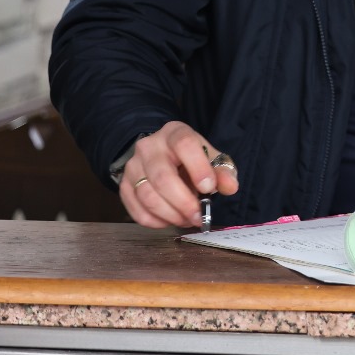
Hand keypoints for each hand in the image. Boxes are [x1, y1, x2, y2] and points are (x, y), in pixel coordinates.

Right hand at [117, 120, 239, 228]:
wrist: (162, 156)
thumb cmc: (190, 158)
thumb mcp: (211, 158)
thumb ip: (223, 171)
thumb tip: (230, 187)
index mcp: (175, 133)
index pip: (184, 144)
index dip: (198, 168)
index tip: (209, 188)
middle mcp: (149, 147)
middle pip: (162, 177)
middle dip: (183, 202)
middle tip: (198, 216)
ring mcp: (133, 166)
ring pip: (147, 195)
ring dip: (170, 214)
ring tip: (187, 220)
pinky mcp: (123, 186)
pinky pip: (136, 210)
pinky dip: (155, 221)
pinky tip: (170, 221)